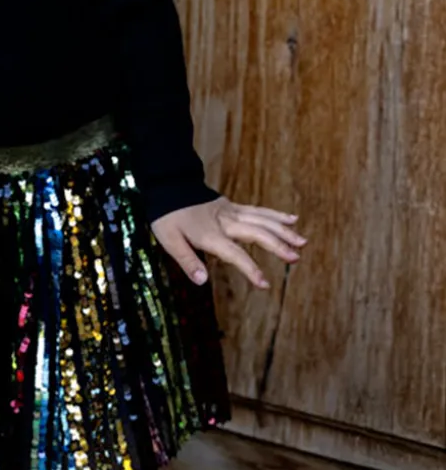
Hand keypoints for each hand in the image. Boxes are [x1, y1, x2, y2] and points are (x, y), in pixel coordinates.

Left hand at [151, 198, 305, 289]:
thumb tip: (202, 281)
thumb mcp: (169, 240)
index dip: (250, 269)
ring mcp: (231, 212)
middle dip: (277, 245)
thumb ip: (187, 261)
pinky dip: (275, 215)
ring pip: (262, 220)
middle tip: (296, 257)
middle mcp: (225, 222)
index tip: (265, 284)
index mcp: (210, 234)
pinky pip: (258, 210)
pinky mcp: (232, 206)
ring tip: (302, 241)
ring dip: (283, 230)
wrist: (168, 186)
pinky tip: (291, 218)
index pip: (234, 254)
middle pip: (256, 232)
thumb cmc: (167, 216)